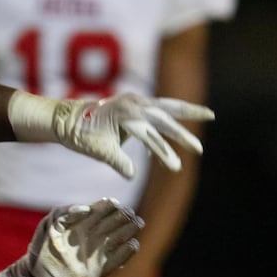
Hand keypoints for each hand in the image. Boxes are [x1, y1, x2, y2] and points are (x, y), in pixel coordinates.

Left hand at [23, 198, 141, 276]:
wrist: (37, 275)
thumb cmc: (42, 246)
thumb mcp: (50, 224)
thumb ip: (66, 212)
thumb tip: (86, 208)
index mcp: (85, 222)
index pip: (103, 210)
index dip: (110, 206)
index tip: (114, 203)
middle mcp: (95, 235)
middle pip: (115, 222)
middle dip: (124, 216)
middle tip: (130, 213)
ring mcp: (99, 252)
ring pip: (120, 238)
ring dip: (130, 231)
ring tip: (137, 224)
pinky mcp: (101, 270)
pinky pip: (118, 260)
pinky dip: (127, 253)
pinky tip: (133, 244)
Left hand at [49, 93, 212, 178]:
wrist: (66, 117)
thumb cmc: (81, 134)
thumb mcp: (98, 150)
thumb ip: (117, 161)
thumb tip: (132, 175)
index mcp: (125, 114)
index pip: (150, 137)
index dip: (164, 153)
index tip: (175, 168)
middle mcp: (133, 104)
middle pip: (165, 118)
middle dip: (183, 134)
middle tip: (199, 149)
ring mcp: (135, 100)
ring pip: (167, 106)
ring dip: (188, 111)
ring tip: (210, 115)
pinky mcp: (136, 102)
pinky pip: (158, 109)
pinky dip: (170, 116)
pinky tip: (181, 126)